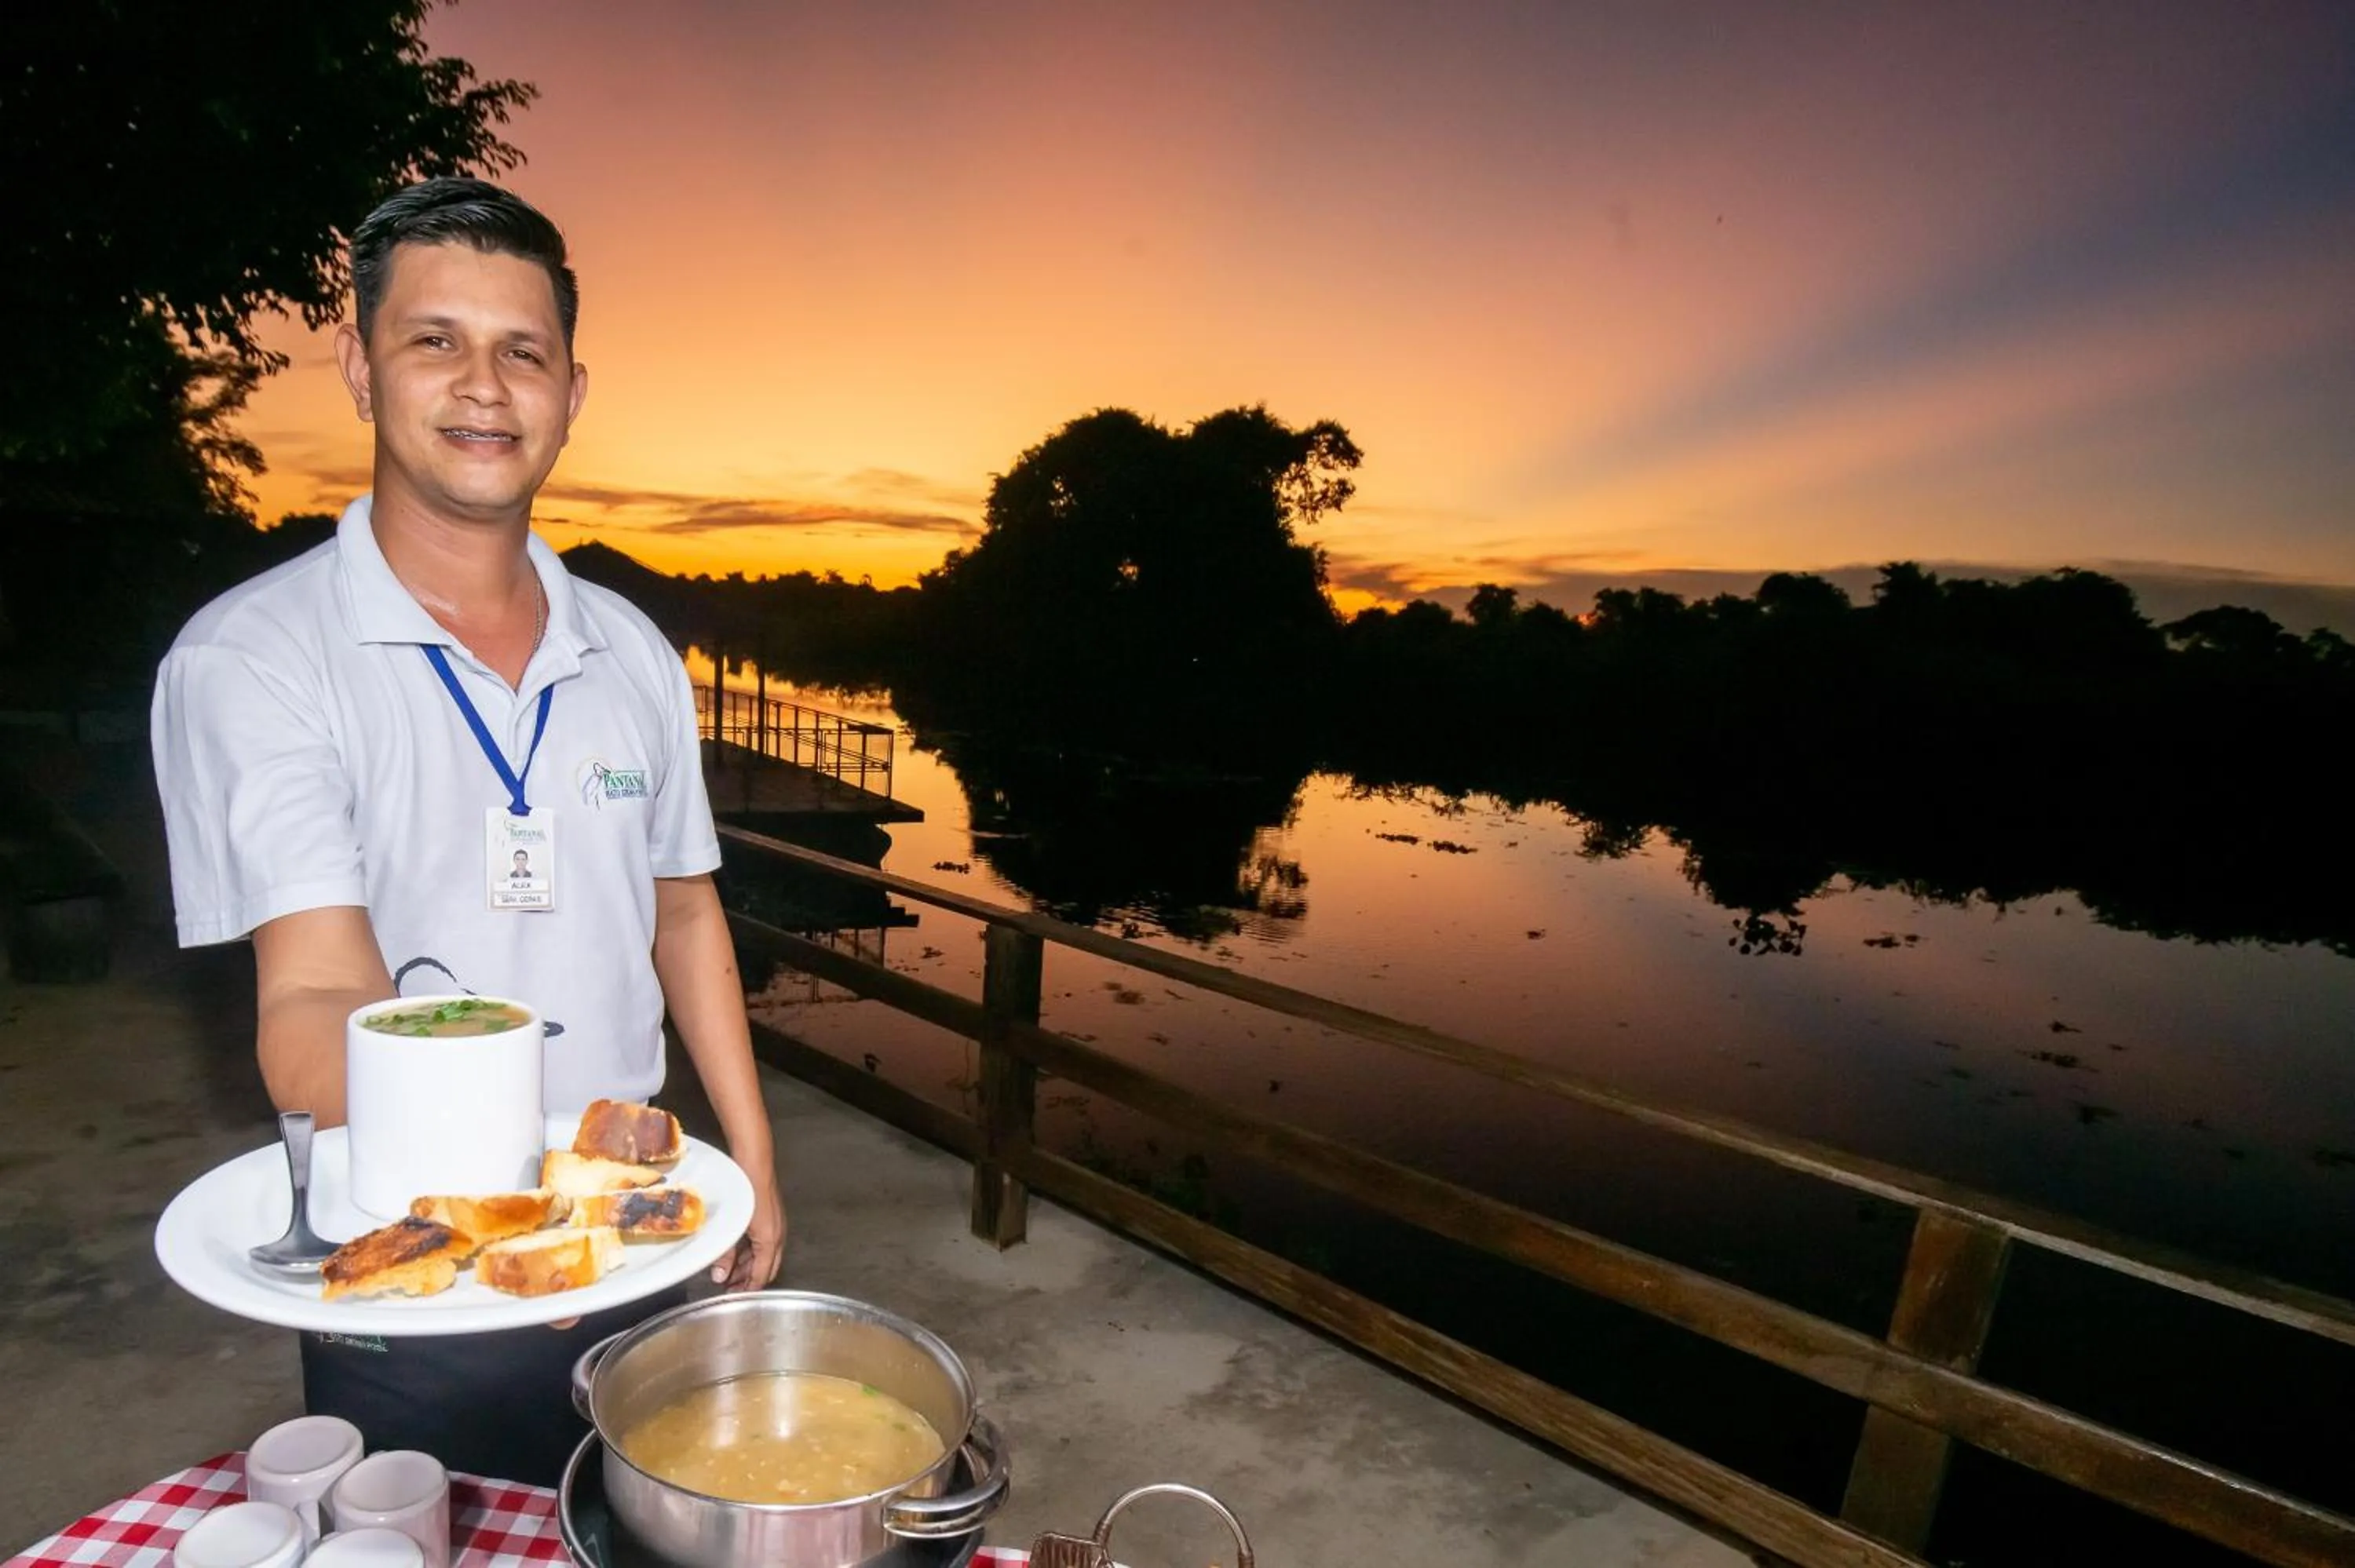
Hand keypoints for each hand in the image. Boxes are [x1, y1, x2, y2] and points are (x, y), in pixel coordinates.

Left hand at [713, 1159, 785, 1290]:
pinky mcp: (769, 1217)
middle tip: (730, 1290)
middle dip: (749, 1280)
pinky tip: (735, 1253)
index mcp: (770, 1241)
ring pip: (764, 1255)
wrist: (754, 1162)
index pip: (762, 1275)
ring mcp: (775, 1225)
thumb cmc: (745, 1190)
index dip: (748, 1289)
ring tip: (729, 1274)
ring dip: (748, 1267)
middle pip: (765, 1268)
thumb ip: (725, 1254)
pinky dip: (750, 1253)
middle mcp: (777, 1235)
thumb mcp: (732, 1228)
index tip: (735, 1298)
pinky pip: (762, 1243)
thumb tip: (719, 1276)